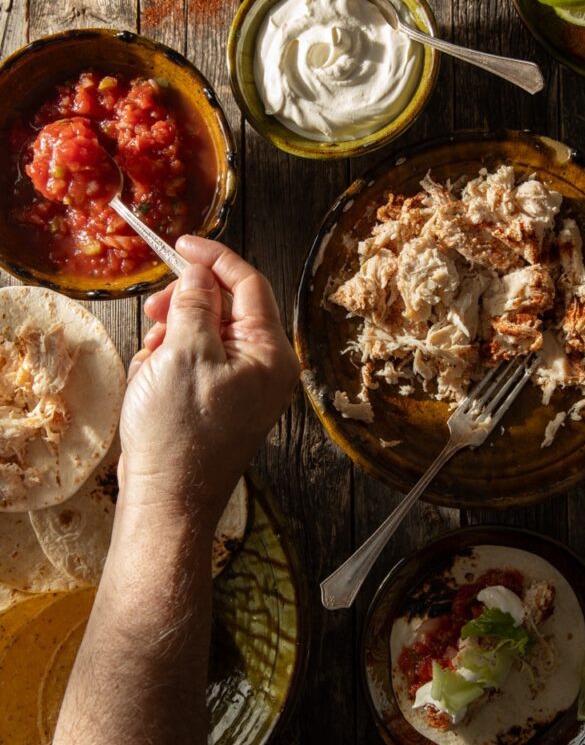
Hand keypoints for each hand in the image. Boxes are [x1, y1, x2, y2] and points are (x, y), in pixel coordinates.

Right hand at [119, 237, 298, 518]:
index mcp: (271, 354)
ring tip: (152, 364)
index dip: (214, 258)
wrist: (167, 500)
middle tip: (154, 313)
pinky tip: (152, 384)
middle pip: (227, 308)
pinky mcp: (222, 403)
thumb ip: (196, 303)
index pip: (250, 285)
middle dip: (186, 306)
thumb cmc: (178, 433)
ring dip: (172, 338)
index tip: (182, 244)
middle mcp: (267, 369)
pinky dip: (170, 363)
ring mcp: (245, 388)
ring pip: (206, 335)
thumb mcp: (184, 352)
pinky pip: (196, 363)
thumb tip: (200, 272)